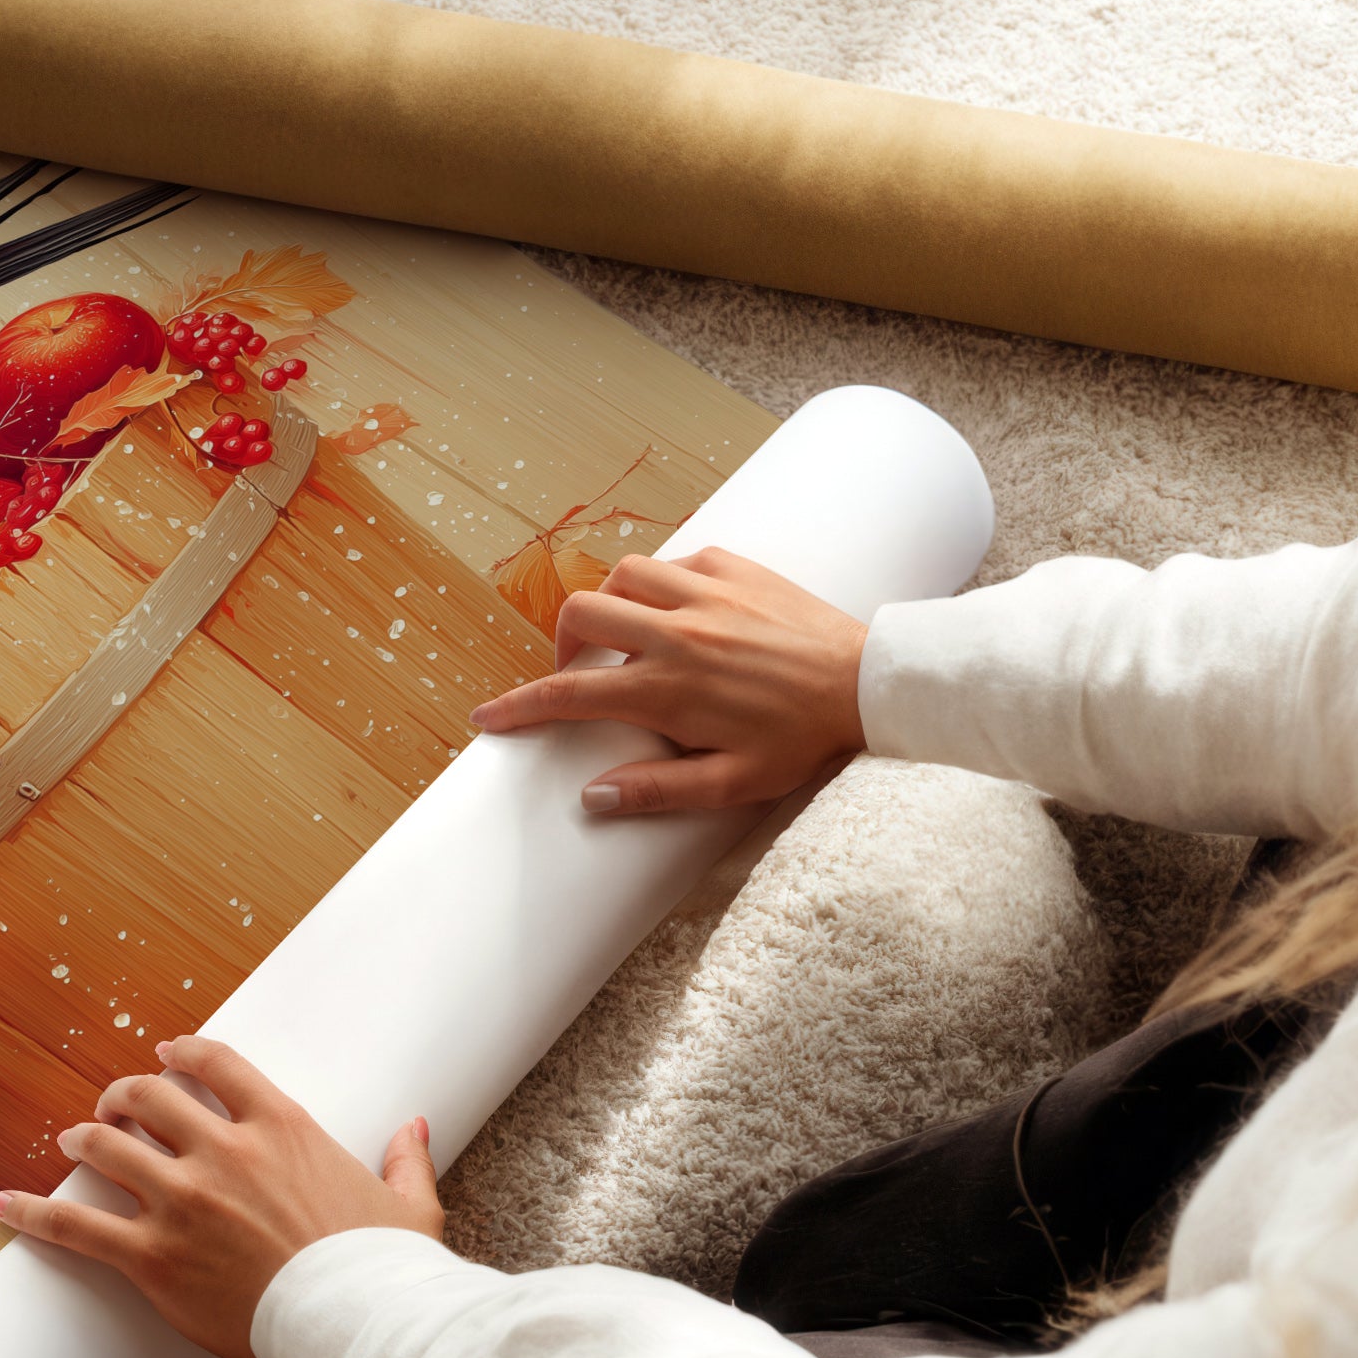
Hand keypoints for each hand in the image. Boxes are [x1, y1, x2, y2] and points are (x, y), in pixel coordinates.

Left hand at [0, 1035, 441, 1357]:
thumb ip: (405, 1159)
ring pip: (107, 1147)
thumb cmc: (386, 1272)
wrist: (360, 1327)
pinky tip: (3, 1204)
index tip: (165, 1055)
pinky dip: (34, 1213)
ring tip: (70, 1141)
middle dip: (122, 1095)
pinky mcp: (154, 1257)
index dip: (182, 1054)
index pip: (216, 1065)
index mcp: (282, 1128)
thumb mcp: (409, 1206)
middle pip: (149, 1097)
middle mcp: (224, 1152)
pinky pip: (77, 1226)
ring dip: (83, 1139)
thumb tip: (415, 1126)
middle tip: (112, 1105)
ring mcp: (183, 1201)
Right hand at [469, 547, 867, 815]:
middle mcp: (676, 633)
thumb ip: (658, 790)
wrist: (869, 684)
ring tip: (626, 635)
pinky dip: (661, 582)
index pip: (569, 695)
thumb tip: (592, 797)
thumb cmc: (803, 740)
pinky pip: (674, 560)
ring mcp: (705, 593)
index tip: (488, 716)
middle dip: (562, 644)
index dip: (518, 706)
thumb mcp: (733, 783)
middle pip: (581, 615)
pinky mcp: (734, 567)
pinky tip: (678, 610)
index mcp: (668, 689)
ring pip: (621, 576)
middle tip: (578, 672)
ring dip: (610, 604)